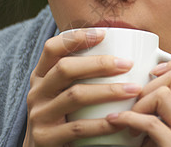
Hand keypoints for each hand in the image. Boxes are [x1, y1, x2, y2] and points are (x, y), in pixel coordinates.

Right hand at [23, 29, 141, 146]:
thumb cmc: (62, 117)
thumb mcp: (62, 93)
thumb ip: (80, 75)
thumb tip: (121, 53)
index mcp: (41, 76)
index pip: (52, 48)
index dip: (76, 37)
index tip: (104, 33)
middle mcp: (37, 92)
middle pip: (66, 68)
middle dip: (99, 64)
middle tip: (127, 64)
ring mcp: (39, 115)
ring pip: (75, 96)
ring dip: (108, 91)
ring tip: (133, 89)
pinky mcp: (46, 138)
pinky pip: (78, 128)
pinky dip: (102, 123)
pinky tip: (121, 120)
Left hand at [106, 60, 170, 146]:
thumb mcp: (157, 126)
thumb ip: (157, 106)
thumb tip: (134, 77)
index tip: (153, 73)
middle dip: (148, 85)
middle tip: (135, 105)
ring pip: (164, 95)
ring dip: (138, 104)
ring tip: (128, 119)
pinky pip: (151, 122)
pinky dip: (128, 119)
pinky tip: (116, 122)